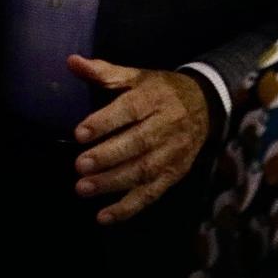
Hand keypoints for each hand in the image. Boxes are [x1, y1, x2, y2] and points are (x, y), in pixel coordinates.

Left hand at [69, 57, 211, 224]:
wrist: (205, 105)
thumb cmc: (160, 90)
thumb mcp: (136, 76)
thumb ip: (103, 72)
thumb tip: (71, 61)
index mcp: (155, 98)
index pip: (129, 110)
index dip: (105, 122)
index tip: (79, 133)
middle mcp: (167, 125)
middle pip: (138, 143)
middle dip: (107, 157)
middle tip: (79, 166)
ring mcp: (173, 153)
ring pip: (143, 170)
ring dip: (113, 183)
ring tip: (83, 188)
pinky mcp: (174, 174)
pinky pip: (152, 194)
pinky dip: (128, 208)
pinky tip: (103, 216)